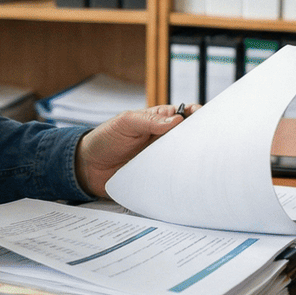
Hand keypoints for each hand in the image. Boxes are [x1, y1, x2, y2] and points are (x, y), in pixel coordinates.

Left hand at [74, 103, 192, 198]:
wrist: (87, 167)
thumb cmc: (105, 139)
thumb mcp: (125, 123)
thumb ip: (149, 120)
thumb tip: (177, 119)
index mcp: (159, 121)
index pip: (184, 114)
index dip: (196, 114)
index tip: (203, 117)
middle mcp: (163, 139)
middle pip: (189, 138)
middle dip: (201, 139)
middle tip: (208, 143)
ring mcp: (161, 158)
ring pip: (184, 158)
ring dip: (192, 161)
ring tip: (201, 163)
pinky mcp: (157, 176)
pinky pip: (172, 177)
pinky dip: (180, 179)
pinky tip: (187, 180)